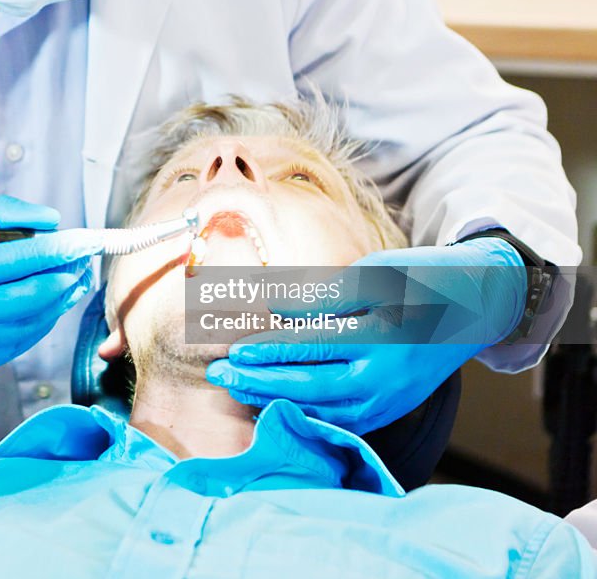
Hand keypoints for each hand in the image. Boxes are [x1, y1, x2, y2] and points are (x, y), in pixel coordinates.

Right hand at [0, 196, 100, 382]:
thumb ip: (1, 217)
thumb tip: (53, 223)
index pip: (23, 259)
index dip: (63, 250)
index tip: (88, 240)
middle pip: (36, 299)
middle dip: (68, 278)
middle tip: (85, 261)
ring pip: (31, 326)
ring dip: (58, 303)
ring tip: (71, 281)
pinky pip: (13, 347)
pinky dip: (34, 325)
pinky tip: (43, 308)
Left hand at [206, 238, 526, 433]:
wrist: (472, 309)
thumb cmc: (421, 280)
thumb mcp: (375, 273)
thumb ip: (324, 294)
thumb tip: (275, 308)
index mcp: (383, 336)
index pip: (314, 346)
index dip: (270, 349)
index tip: (235, 349)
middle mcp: (385, 377)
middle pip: (310, 386)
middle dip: (259, 381)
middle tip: (219, 374)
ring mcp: (387, 401)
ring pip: (319, 409)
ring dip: (272, 399)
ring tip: (235, 387)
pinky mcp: (386, 411)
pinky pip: (336, 418)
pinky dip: (300, 411)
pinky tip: (269, 400)